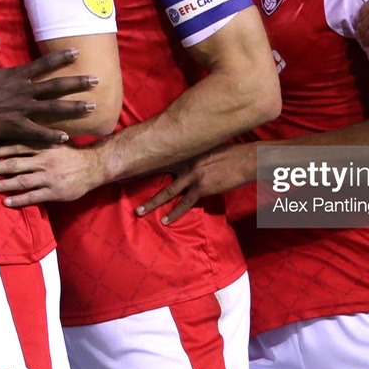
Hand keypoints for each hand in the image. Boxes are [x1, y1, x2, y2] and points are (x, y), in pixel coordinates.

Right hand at [0, 40, 97, 143]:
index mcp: (16, 76)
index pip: (44, 64)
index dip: (62, 58)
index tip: (78, 53)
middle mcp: (25, 92)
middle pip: (57, 86)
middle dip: (78, 83)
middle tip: (97, 80)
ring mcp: (23, 110)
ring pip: (55, 109)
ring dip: (75, 108)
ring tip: (93, 107)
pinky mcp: (17, 127)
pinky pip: (39, 132)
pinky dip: (53, 136)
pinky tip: (67, 137)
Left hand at [0, 143, 103, 206]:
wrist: (95, 166)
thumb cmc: (74, 153)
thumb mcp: (57, 141)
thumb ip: (40, 141)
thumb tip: (21, 135)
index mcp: (44, 147)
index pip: (17, 147)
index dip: (0, 151)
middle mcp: (44, 161)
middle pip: (15, 164)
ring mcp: (49, 177)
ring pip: (21, 181)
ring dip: (2, 184)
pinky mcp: (55, 192)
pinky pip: (33, 196)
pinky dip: (19, 199)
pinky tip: (6, 201)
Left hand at [136, 143, 255, 223]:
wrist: (247, 159)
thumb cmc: (233, 153)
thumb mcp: (210, 148)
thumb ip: (196, 155)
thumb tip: (189, 161)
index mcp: (187, 152)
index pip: (160, 156)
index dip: (144, 161)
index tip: (128, 164)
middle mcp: (186, 162)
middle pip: (157, 173)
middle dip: (139, 179)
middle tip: (121, 184)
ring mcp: (193, 175)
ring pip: (168, 192)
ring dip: (153, 202)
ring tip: (140, 211)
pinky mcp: (203, 188)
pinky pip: (185, 203)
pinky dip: (175, 212)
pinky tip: (166, 221)